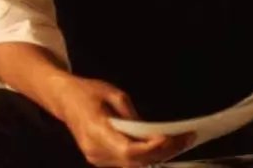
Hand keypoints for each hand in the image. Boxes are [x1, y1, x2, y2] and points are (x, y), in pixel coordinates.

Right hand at [51, 75, 192, 166]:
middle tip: (188, 138)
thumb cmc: (88, 92)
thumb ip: (132, 115)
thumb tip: (150, 131)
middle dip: (164, 152)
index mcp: (96, 132)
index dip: (152, 148)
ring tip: (181, 141)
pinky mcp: (100, 159)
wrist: (64, 99)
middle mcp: (95, 151)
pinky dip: (147, 156)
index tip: (171, 137)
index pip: (128, 150)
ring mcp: (96, 158)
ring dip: (158, 155)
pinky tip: (163, 145)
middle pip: (134, 162)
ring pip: (133, 165)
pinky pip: (127, 162)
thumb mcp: (114, 95)